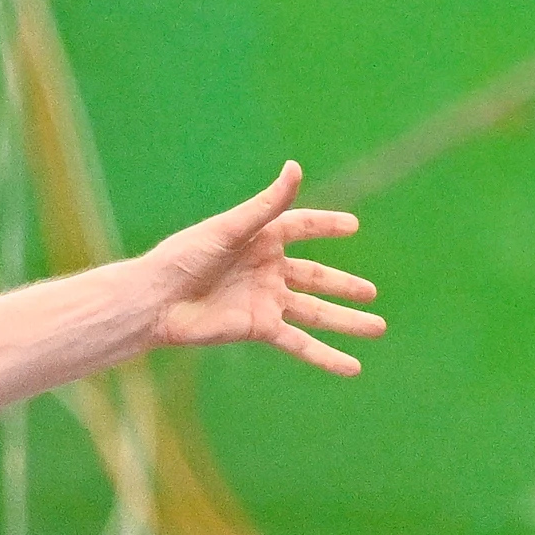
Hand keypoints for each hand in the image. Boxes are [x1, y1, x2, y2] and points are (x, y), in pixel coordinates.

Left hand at [141, 162, 383, 376]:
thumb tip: (295, 167)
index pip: (301, 227)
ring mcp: (265, 301)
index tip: (351, 227)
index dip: (325, 226)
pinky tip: (351, 367)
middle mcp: (267, 270)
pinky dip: (325, 356)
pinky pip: (300, 343)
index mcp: (260, 239)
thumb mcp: (229, 228)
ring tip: (378, 328)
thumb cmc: (185, 257)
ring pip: (315, 313)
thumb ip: (266, 205)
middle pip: (316, 277)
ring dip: (345, 322)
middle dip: (344, 286)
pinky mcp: (259, 328)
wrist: (156, 301)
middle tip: (372, 293)